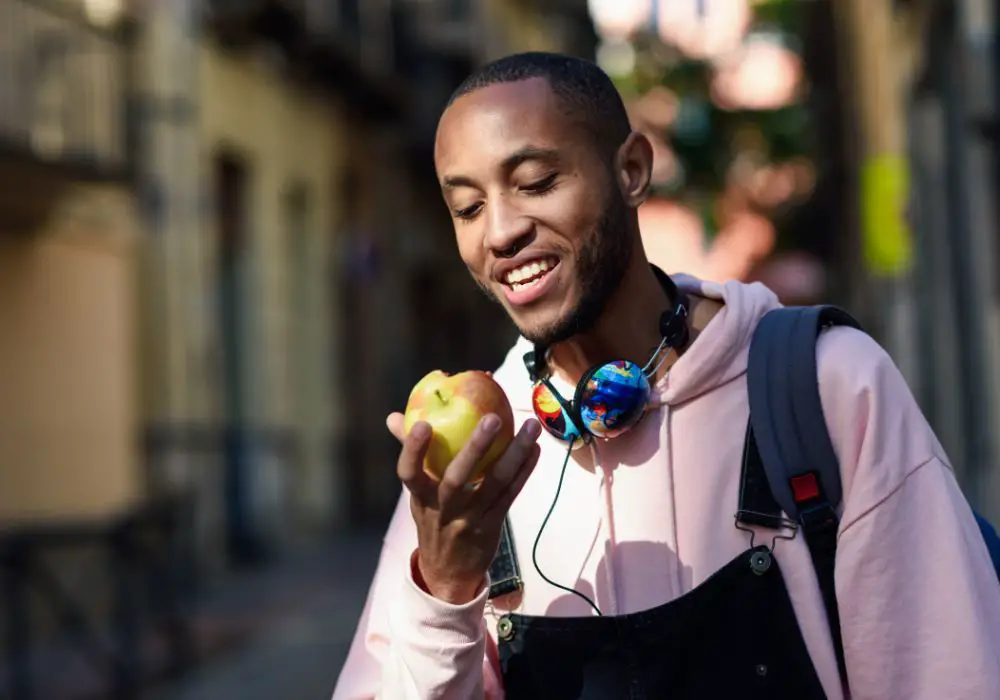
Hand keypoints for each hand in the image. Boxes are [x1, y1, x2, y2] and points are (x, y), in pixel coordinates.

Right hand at [387, 411, 541, 603]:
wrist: (448, 574)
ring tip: (531, 427)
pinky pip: (510, 495)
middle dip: (475, 448)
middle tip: (493, 418)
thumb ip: (411, 454)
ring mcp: (470, 519)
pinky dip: (523, 471)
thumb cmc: (433, 520)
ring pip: (494, 483)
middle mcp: (444, 509)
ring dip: (515, 453)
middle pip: (457, 478)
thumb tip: (394, 417)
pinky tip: (535, 450)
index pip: (410, 473)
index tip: (422, 424)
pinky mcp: (492, 525)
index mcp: (421, 497)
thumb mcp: (418, 494)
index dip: (413, 450)